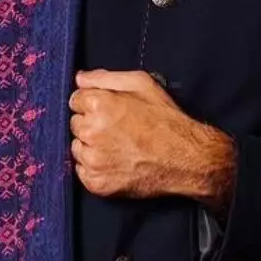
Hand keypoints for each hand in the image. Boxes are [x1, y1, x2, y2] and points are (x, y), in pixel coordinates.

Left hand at [68, 69, 234, 210]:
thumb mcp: (142, 84)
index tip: (107, 111)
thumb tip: (79, 78)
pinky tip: (115, 162)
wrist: (185, 159)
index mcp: (99, 105)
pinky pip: (82, 170)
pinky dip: (94, 167)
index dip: (91, 103)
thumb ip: (106, 77)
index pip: (75, 100)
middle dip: (91, 124)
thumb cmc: (166, 120)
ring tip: (117, 147)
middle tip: (117, 129)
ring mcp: (93, 160)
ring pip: (77, 148)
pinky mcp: (96, 182)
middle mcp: (92, 132)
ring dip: (91, 147)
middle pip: (75, 124)